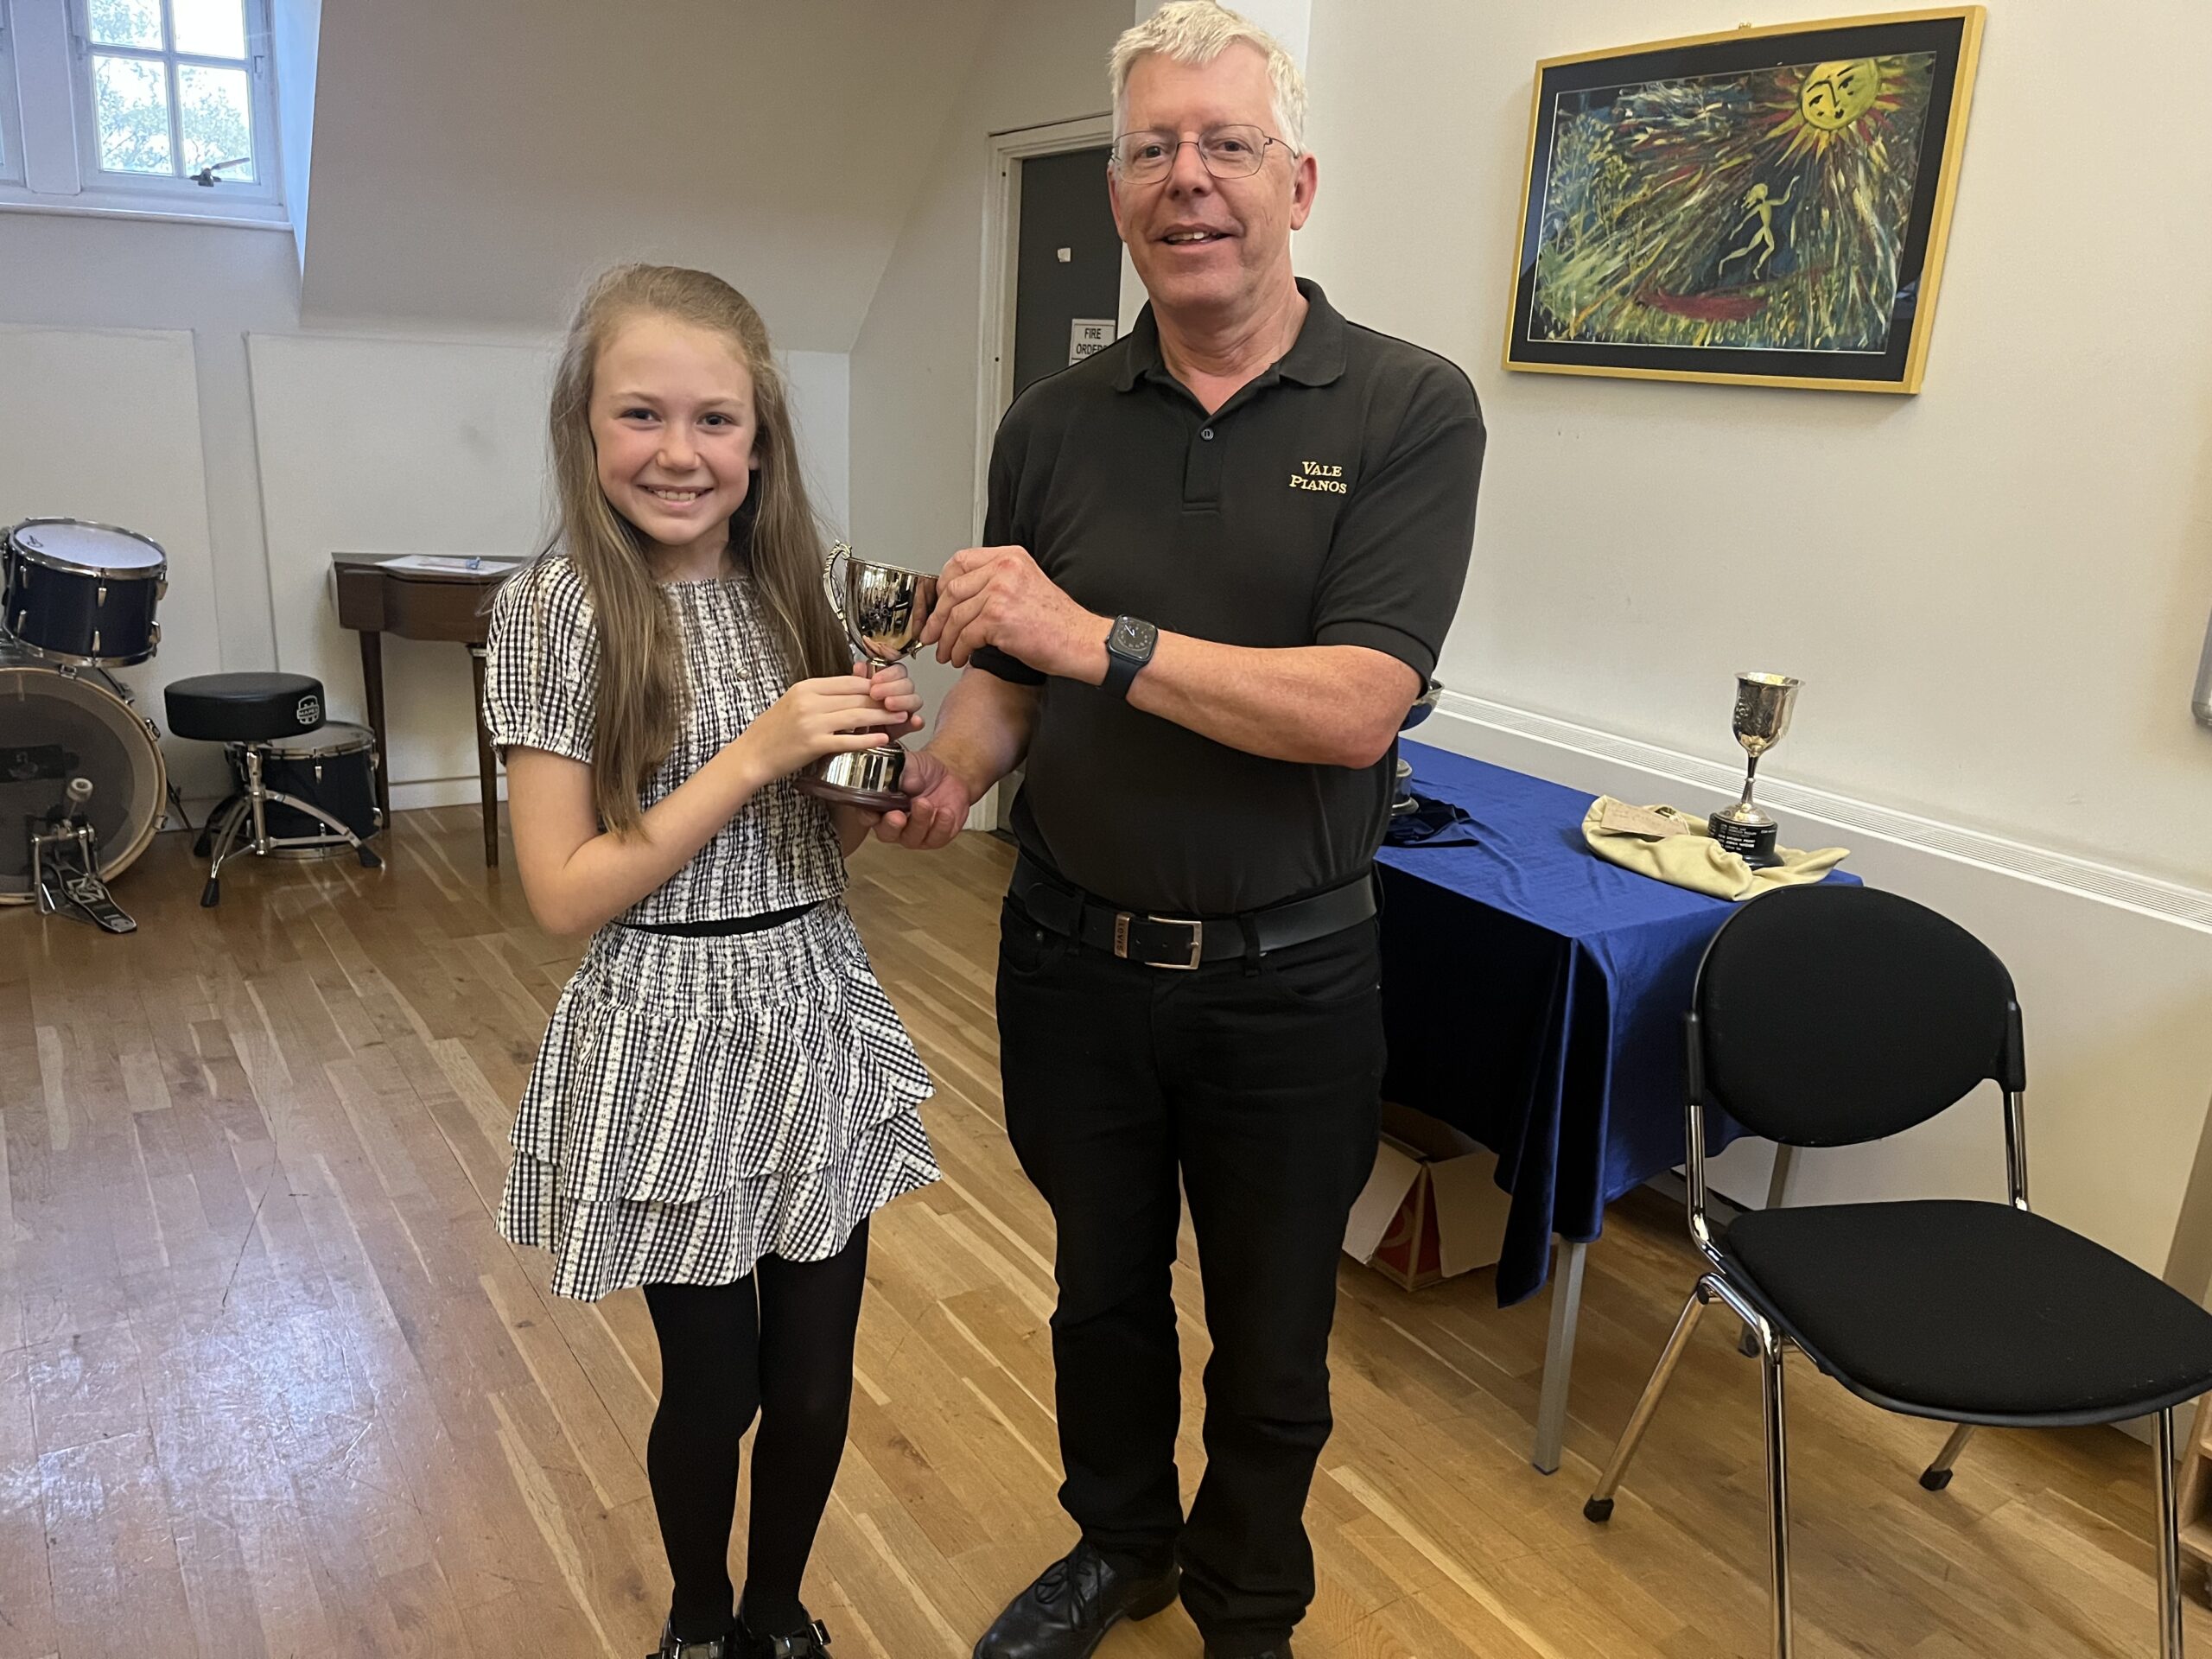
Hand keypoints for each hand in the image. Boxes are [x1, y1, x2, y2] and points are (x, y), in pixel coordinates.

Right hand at [738, 675, 905, 780]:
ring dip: (883, 716)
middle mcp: (810, 701)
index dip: (874, 686)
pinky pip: (847, 739)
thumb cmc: (774, 731)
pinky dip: (867, 738)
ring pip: (856, 715)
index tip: (891, 691)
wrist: (752, 755)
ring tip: (902, 718)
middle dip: (885, 700)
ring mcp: (812, 722)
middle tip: (906, 703)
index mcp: (806, 688)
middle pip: (857, 697)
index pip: (849, 682)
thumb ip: (820, 697)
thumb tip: (851, 692)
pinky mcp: (813, 744)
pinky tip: (883, 738)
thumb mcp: (794, 703)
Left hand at [862, 660, 925, 740]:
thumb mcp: (854, 694)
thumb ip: (858, 680)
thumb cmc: (857, 712)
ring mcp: (906, 710)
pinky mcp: (907, 727)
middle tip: (876, 693)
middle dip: (891, 687)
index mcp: (890, 682)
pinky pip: (917, 723)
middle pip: (908, 684)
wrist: (854, 735)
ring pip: (915, 701)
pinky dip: (917, 722)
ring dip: (902, 701)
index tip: (874, 680)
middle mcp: (901, 694)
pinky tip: (914, 720)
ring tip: (888, 704)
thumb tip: (860, 666)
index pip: (898, 671)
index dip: (888, 673)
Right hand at [873, 747, 976, 849]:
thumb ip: (905, 772)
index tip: (873, 813)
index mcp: (880, 806)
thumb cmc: (923, 772)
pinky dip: (941, 826)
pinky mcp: (936, 837)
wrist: (948, 776)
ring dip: (918, 822)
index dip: (867, 816)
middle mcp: (893, 823)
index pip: (867, 815)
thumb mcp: (911, 764)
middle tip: (897, 815)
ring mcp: (914, 833)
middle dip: (891, 826)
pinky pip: (936, 838)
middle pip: (886, 833)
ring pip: (912, 838)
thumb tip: (906, 784)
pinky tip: (945, 812)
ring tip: (925, 803)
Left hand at [919, 545, 1106, 677]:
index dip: (943, 584)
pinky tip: (960, 657)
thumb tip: (958, 598)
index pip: (960, 561)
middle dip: (938, 617)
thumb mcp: (1025, 585)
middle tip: (932, 633)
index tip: (938, 603)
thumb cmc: (1056, 621)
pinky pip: (966, 635)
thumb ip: (994, 583)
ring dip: (946, 639)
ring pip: (956, 615)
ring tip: (946, 652)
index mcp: (1010, 557)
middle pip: (952, 589)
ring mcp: (1000, 592)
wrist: (1080, 641)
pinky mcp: (998, 618)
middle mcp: (1004, 568)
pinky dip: (958, 650)